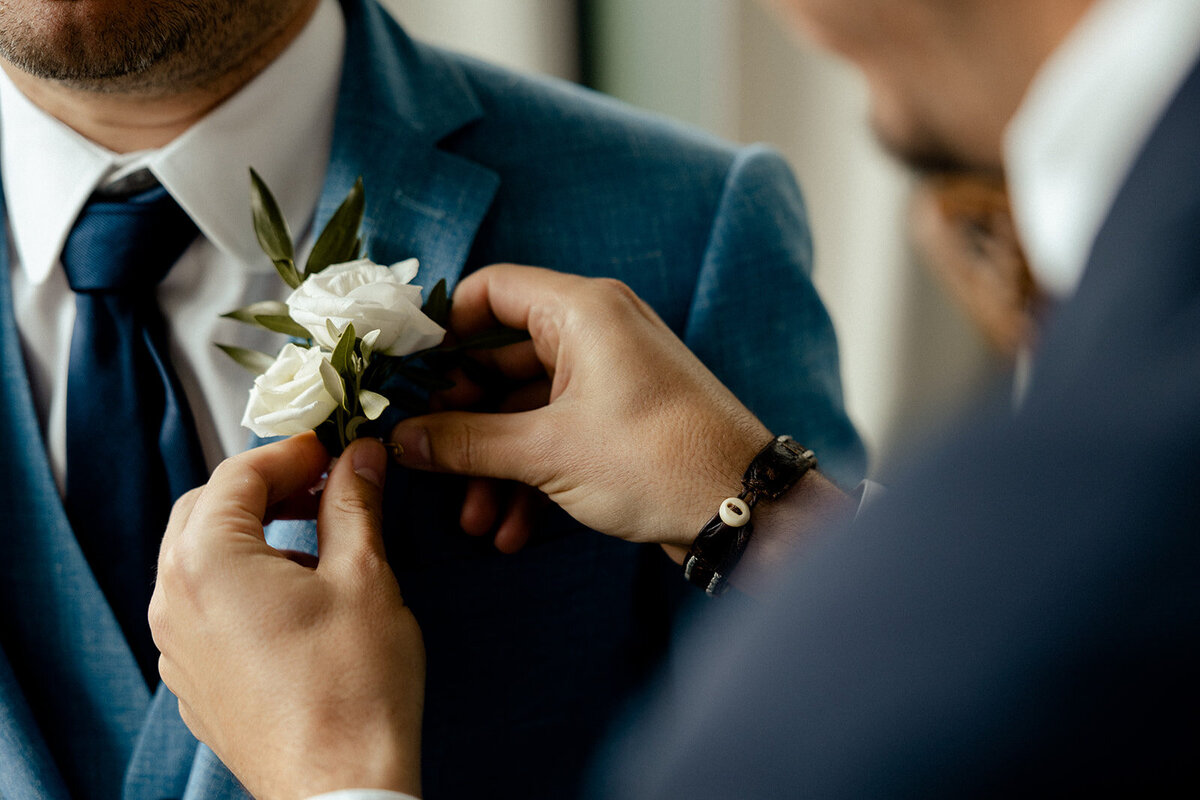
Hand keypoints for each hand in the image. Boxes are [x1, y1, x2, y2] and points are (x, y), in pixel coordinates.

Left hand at [150, 435, 423, 799]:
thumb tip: (357, 458)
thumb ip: (353, 503)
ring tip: (319, 543)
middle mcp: (174, 602)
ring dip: (253, 534)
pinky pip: (205, 608)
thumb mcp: (364, 575)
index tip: (333, 450)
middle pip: (206, 510)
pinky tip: (298, 599)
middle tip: (323, 485)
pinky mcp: (194, 681)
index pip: (238, 474)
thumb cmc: (353, 690)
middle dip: (264, 489)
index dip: (291, 453)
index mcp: (207, 563)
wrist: (342, 788)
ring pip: (201, 560)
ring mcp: (177, 647)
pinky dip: (244, 583)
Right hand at [390, 265, 774, 560]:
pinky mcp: (620, 420)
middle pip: (500, 359)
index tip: (405, 372)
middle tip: (428, 457)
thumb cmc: (658, 459)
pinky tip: (510, 530)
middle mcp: (597, 333)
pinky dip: (531, 476)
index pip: (491, 290)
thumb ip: (468, 441)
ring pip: (526, 409)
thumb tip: (404, 439)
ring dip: (494, 464)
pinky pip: (557, 435)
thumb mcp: (549, 452)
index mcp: (582, 311)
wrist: (744, 509)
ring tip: (473, 520)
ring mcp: (610, 378)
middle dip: (464, 420)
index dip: (441, 327)